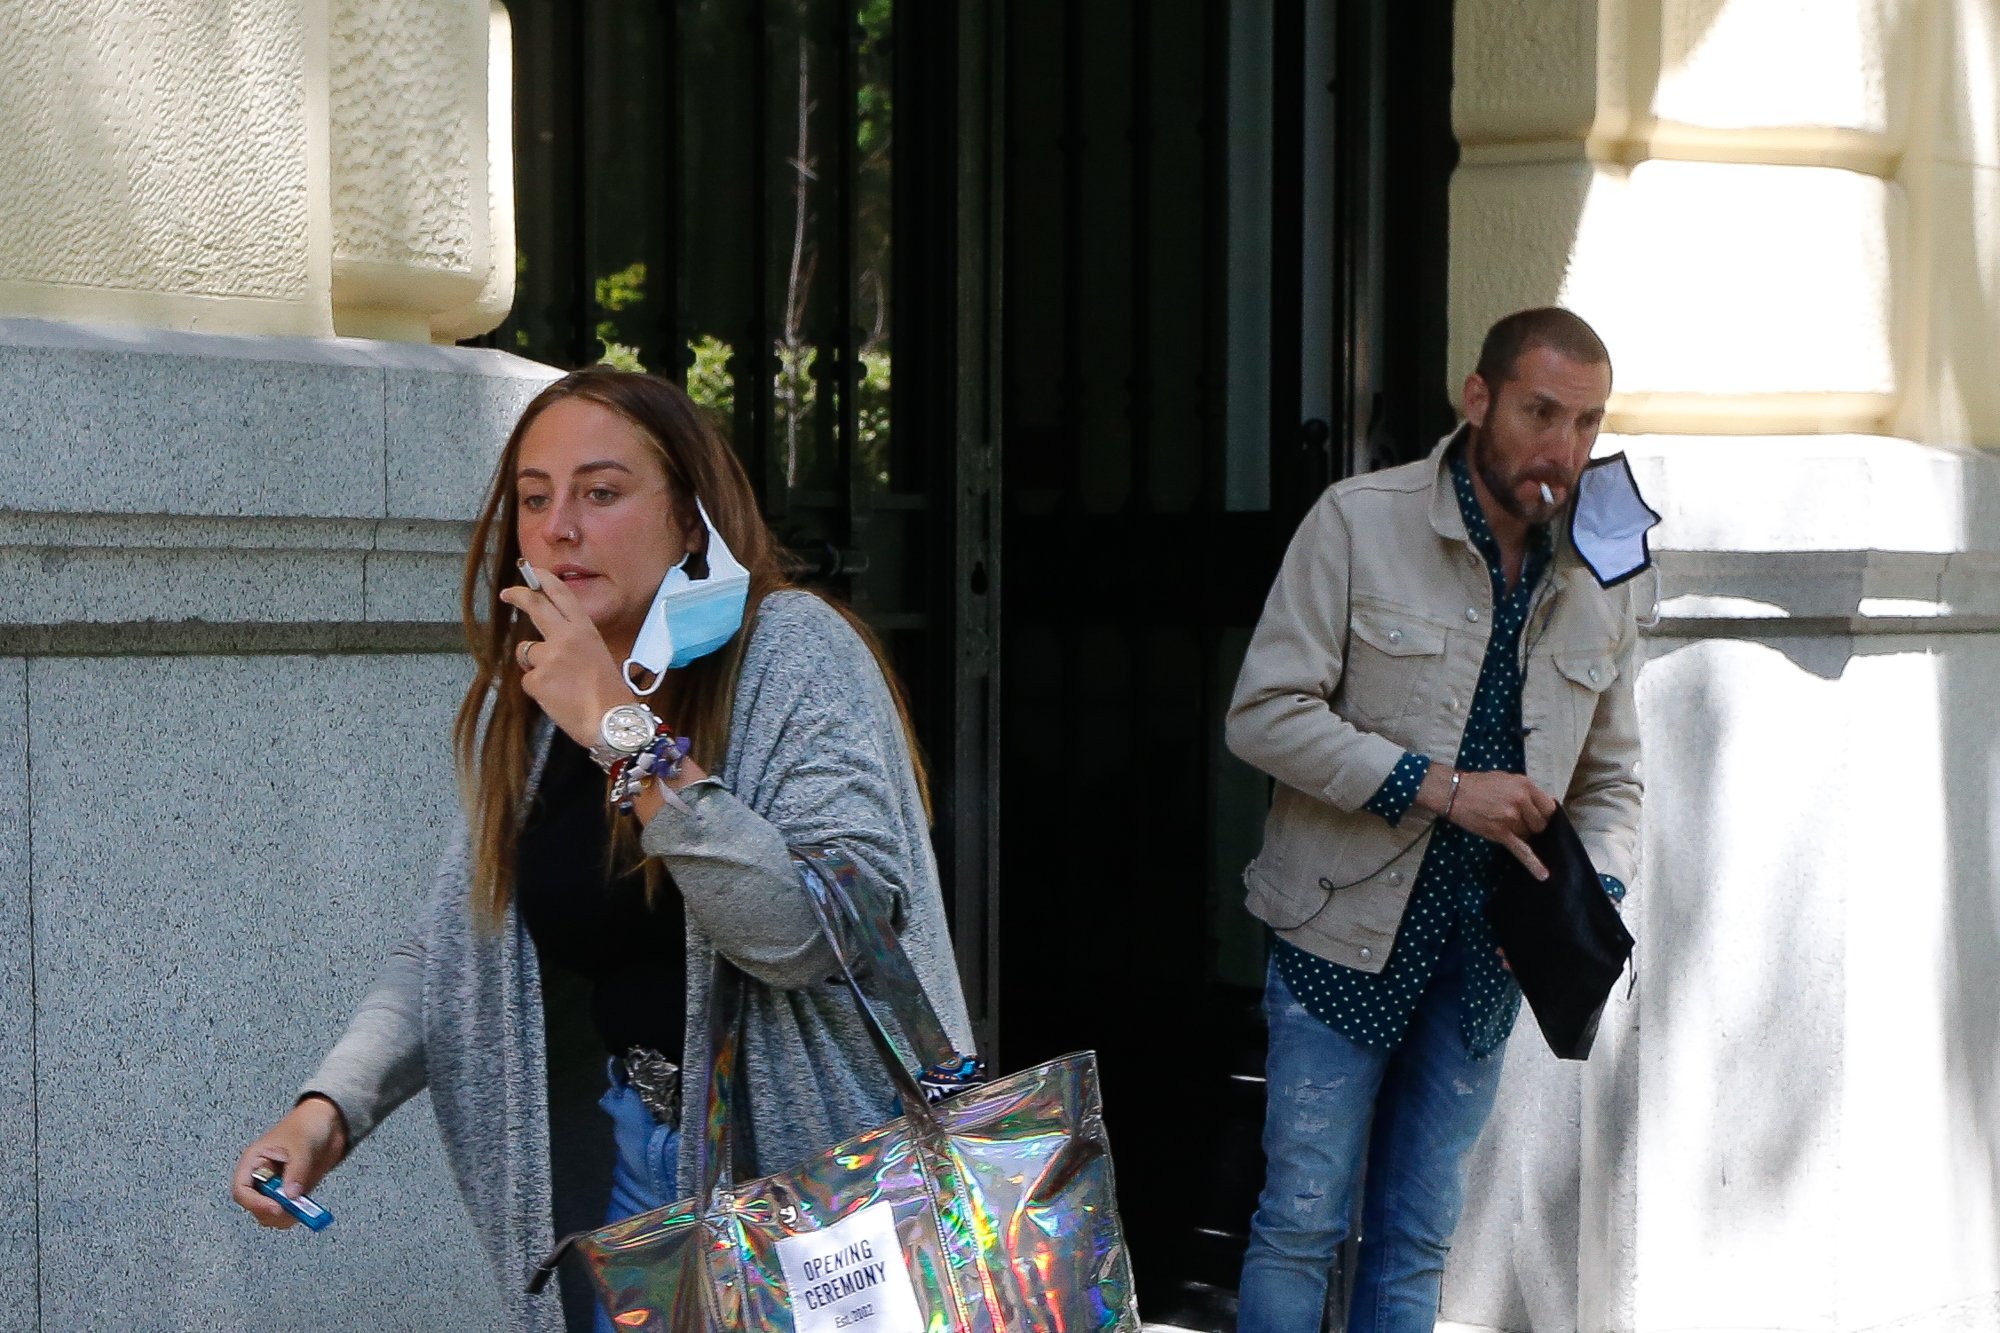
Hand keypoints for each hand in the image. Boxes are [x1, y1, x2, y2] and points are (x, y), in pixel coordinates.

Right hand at [232, 1095, 347, 1228]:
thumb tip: (291, 1195)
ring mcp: (278, 1186)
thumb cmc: (307, 1124)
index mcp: (254, 1161)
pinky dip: (298, 1214)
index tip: (275, 1207)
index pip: (242, 1190)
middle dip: (272, 1211)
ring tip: (303, 1207)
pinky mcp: (293, 1191)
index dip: (255, 1203)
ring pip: (271, 1213)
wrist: (329, 1121)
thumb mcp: (301, 1145)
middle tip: (293, 1207)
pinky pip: (290, 1211)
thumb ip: (296, 1170)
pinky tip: (308, 1208)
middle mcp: (262, 1177)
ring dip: (286, 1216)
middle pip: (255, 1206)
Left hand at [499, 564, 636, 748]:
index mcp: (586, 630)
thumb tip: (552, 645)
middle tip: (508, 593)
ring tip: (558, 684)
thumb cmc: (610, 695)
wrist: (611, 720)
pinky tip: (557, 699)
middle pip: (536, 607)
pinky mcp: (537, 678)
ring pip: (526, 652)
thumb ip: (575, 644)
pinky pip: (528, 680)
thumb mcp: (598, 657)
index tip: (533, 573)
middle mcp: (566, 637)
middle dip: (519, 595)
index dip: (546, 581)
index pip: (563, 596)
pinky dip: (538, 690)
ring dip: (534, 665)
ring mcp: (550, 656)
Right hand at [1420, 767, 1556, 879]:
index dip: (1543, 815)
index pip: (1549, 808)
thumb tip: (1542, 805)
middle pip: (1540, 825)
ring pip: (1528, 836)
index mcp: (1525, 785)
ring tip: (1501, 823)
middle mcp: (1521, 800)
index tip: (1536, 816)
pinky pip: (1521, 851)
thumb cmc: (1479, 785)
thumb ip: (1526, 791)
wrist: (1453, 792)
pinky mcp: (1500, 833)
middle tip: (1513, 819)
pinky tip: (1543, 875)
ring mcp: (1511, 817)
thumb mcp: (1507, 778)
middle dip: (1530, 825)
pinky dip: (1533, 864)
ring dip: (1519, 834)